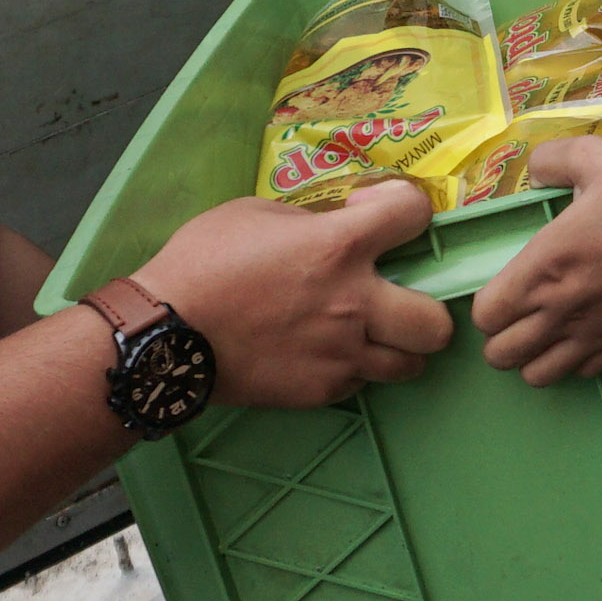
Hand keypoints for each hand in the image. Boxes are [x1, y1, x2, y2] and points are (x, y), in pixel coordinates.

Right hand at [130, 184, 454, 409]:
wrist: (164, 335)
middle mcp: (354, 304)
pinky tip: (324, 353)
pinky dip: (352, 368)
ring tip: (370, 332)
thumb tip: (338, 225)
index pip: (416, 214)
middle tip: (397, 297)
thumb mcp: (256, 214)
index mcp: (339, 245)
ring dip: (397, 345)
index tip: (378, 215)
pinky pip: (360, 383)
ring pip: (411, 363)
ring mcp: (340, 355)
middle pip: (437, 321)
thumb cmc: (202, 262)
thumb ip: (310, 220)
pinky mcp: (320, 391)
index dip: (405, 209)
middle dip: (425, 305)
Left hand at [473, 137, 601, 382]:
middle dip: (499, 337)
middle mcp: (564, 307)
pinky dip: (576, 360)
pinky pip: (586, 371)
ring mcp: (596, 329)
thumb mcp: (601, 155)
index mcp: (547, 263)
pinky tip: (582, 332)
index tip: (501, 281)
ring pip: (540, 375)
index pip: (486, 313)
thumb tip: (534, 167)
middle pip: (502, 355)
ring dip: (532, 357)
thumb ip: (554, 159)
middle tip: (515, 310)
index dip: (485, 301)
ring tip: (541, 330)